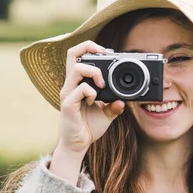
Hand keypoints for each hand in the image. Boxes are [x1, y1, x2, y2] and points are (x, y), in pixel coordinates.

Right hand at [49, 41, 124, 183]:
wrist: (79, 145)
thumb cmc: (89, 127)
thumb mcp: (107, 113)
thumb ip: (115, 105)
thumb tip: (124, 100)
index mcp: (78, 83)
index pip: (79, 55)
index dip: (92, 48)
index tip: (109, 53)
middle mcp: (70, 84)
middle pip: (71, 53)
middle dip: (90, 48)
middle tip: (105, 55)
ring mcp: (68, 93)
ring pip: (76, 68)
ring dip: (94, 72)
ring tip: (102, 84)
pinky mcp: (67, 105)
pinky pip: (79, 90)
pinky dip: (91, 92)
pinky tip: (95, 101)